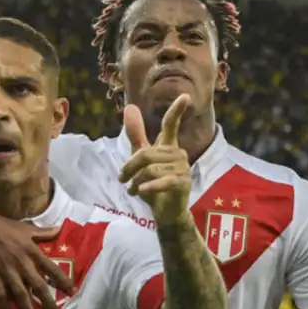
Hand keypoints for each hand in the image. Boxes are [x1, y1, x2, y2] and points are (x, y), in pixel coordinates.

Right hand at [0, 208, 75, 308]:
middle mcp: (22, 264)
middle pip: (39, 287)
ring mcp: (7, 272)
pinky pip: (1, 296)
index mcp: (32, 251)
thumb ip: (43, 232)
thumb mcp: (25, 228)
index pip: (52, 269)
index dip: (63, 281)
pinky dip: (5, 308)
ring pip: (21, 295)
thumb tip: (60, 229)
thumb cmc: (3, 226)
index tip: (73, 292)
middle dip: (48, 303)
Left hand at [118, 94, 192, 223]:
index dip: (176, 110)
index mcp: (168, 146)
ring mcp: (183, 169)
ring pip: (149, 169)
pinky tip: (140, 192)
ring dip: (136, 182)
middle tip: (122, 179)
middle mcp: (178, 154)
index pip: (170, 125)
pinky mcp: (183, 183)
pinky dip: (148, 187)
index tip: (185, 96)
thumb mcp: (141, 158)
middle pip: (146, 154)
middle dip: (129, 168)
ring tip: (134, 190)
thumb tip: (129, 106)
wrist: (166, 212)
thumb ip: (136, 134)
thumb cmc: (153, 184)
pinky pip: (161, 181)